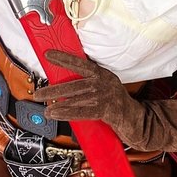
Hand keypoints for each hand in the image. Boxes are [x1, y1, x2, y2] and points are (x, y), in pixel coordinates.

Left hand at [33, 50, 176, 152]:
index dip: (63, 58)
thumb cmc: (117, 105)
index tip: (48, 55)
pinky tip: (56, 113)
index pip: (80, 63)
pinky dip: (67, 112)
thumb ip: (88, 86)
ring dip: (58, 102)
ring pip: (77, 98)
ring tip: (44, 106)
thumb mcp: (104, 90)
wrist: (138, 121)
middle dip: (54, 88)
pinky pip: (83, 111)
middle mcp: (104, 82)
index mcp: (102, 74)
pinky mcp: (108, 109)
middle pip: (74, 83)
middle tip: (38, 92)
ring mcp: (106, 95)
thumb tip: (63, 86)